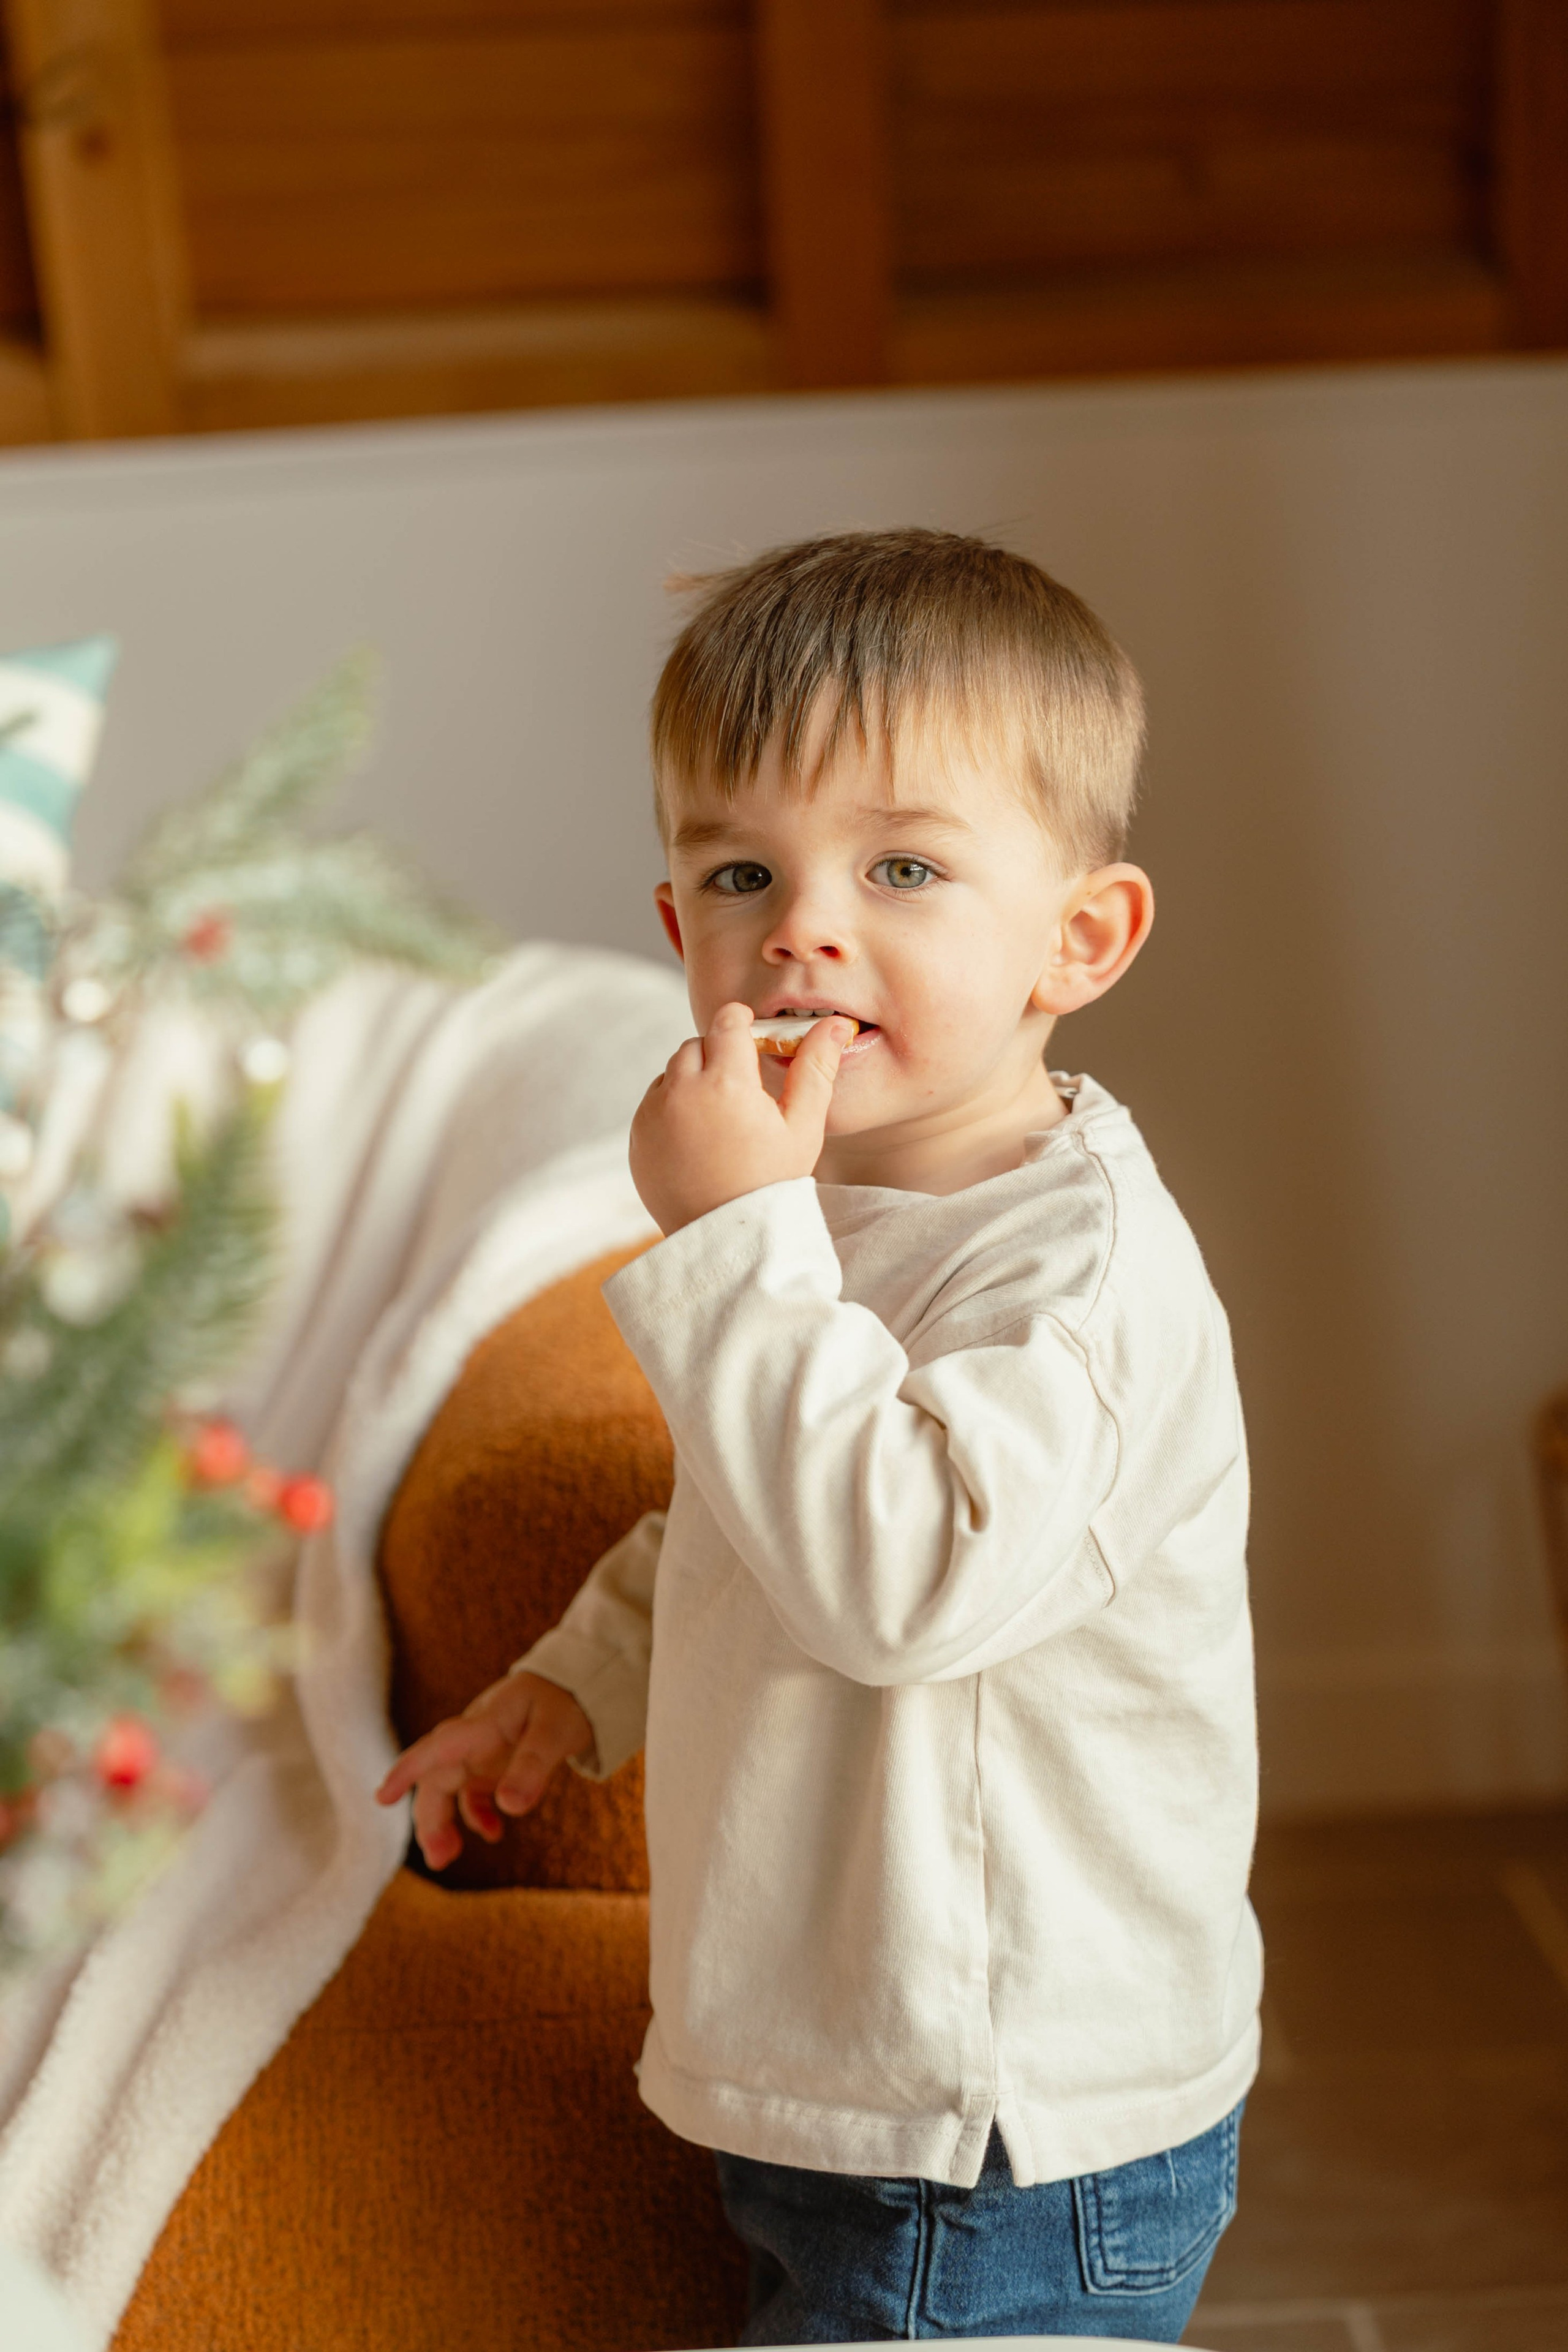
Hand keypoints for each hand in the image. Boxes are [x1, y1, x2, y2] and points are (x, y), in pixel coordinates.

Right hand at [374, 1669, 592, 1871]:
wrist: (577, 1683)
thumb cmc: (564, 1700)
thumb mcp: (555, 1732)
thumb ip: (532, 1767)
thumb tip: (509, 1808)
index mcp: (483, 1724)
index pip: (438, 1747)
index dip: (407, 1771)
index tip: (381, 1799)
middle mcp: (474, 1739)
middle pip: (438, 1779)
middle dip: (430, 1818)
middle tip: (439, 1859)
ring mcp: (481, 1752)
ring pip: (449, 1790)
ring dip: (445, 1822)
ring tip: (448, 1857)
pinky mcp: (493, 1764)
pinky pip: (473, 1793)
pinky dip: (477, 1815)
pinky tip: (493, 1833)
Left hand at [629, 1002, 853, 1234]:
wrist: (728, 1239)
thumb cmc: (773, 1182)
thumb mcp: (803, 1127)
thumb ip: (816, 1069)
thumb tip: (835, 1024)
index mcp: (727, 1082)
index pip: (727, 1022)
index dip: (741, 1023)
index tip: (751, 1034)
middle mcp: (682, 1091)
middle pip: (696, 1044)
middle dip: (718, 1055)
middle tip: (742, 1089)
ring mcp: (653, 1115)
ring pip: (672, 1073)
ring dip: (693, 1081)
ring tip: (721, 1118)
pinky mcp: (637, 1137)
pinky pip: (654, 1104)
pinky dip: (672, 1109)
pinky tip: (699, 1139)